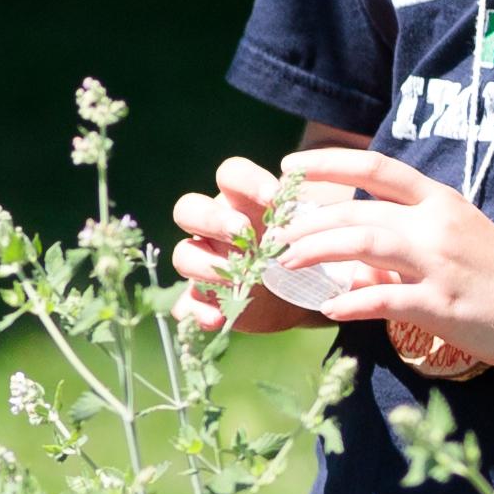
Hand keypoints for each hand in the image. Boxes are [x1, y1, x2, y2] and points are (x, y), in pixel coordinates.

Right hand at [168, 159, 316, 337]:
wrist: (301, 295)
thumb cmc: (304, 249)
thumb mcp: (310, 230)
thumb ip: (309, 217)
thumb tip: (311, 206)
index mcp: (241, 200)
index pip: (230, 174)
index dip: (247, 181)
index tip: (275, 197)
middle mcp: (214, 228)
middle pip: (189, 209)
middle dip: (213, 219)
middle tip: (241, 232)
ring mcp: (204, 264)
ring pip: (183, 255)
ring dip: (203, 265)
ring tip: (232, 279)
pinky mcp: (203, 300)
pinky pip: (185, 304)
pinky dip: (196, 311)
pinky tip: (218, 319)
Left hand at [250, 146, 493, 380]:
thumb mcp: (457, 246)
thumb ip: (407, 246)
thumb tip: (356, 264)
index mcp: (440, 202)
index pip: (377, 169)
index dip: (329, 163)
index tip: (289, 167)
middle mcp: (437, 224)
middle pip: (358, 211)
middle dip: (308, 221)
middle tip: (274, 234)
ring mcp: (440, 263)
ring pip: (364, 244)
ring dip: (317, 251)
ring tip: (285, 263)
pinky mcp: (443, 305)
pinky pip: (384, 298)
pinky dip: (351, 302)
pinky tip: (328, 308)